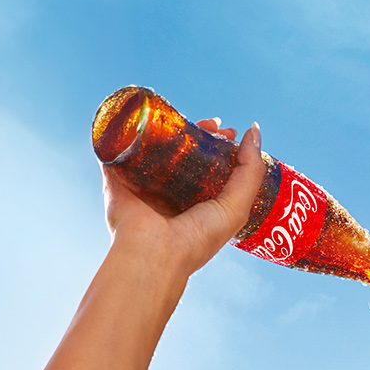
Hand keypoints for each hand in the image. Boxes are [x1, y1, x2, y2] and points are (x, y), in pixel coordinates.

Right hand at [102, 118, 264, 275]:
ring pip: (153, 147)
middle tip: (210, 124)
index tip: (228, 132)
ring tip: (181, 117)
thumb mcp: (237, 207)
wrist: (154, 255)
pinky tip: (136, 114)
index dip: (219, 146)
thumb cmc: (196, 239)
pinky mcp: (115, 180)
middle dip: (197, 134)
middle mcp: (168, 194)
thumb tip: (253, 130)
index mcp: (194, 203)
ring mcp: (141, 185)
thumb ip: (250, 170)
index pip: (207, 166)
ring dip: (165, 129)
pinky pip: (116, 149)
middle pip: (182, 153)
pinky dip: (121, 131)